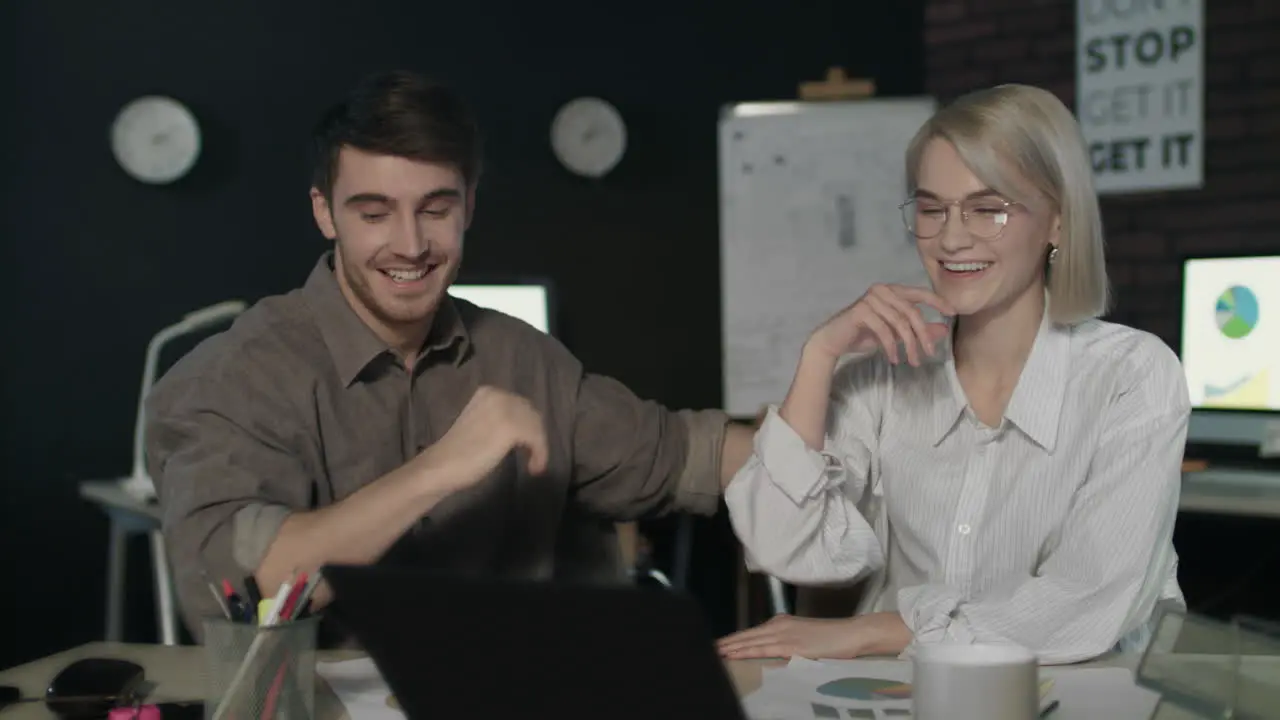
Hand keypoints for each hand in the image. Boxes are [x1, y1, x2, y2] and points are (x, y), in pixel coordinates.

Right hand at [421, 386, 548, 487]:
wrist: (442, 465)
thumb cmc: (457, 451)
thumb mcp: (481, 423)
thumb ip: (500, 418)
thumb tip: (524, 426)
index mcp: (488, 392)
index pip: (520, 406)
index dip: (527, 426)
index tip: (524, 446)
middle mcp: (498, 394)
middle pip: (531, 414)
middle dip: (535, 435)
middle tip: (532, 457)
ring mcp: (505, 409)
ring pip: (536, 426)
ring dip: (539, 447)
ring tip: (533, 465)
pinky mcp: (511, 427)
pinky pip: (537, 439)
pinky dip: (540, 454)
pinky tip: (533, 467)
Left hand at [716, 612, 912, 659]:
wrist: (852, 634)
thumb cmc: (832, 638)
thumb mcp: (804, 637)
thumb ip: (787, 642)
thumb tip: (772, 651)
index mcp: (781, 623)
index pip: (751, 632)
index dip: (733, 639)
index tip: (717, 645)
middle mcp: (779, 625)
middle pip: (746, 635)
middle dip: (726, 643)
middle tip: (707, 648)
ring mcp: (784, 634)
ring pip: (750, 641)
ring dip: (730, 647)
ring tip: (713, 652)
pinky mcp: (791, 645)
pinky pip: (763, 649)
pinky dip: (746, 651)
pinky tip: (734, 655)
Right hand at [808, 284, 955, 366]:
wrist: (834, 341)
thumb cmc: (863, 335)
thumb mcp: (895, 334)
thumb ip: (917, 330)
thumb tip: (943, 330)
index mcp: (892, 290)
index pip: (919, 293)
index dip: (937, 302)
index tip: (952, 313)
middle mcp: (882, 290)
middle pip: (912, 312)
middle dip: (923, 335)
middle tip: (929, 353)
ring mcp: (870, 299)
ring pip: (899, 323)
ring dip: (909, 345)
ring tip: (913, 361)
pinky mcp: (861, 311)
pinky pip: (884, 331)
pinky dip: (891, 347)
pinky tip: (895, 359)